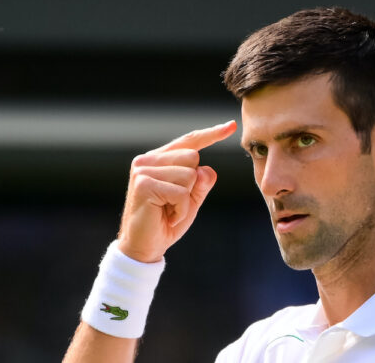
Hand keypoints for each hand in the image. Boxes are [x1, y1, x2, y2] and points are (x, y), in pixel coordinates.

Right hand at [116, 120, 236, 262]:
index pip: (189, 142)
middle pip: (193, 158)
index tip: (231, 126)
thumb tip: (206, 169)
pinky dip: (181, 209)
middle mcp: (148, 160)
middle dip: (192, 186)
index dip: (211, 134)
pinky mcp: (144, 184)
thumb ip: (202, 182)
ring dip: (186, 200)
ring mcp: (143, 170)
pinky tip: (167, 216)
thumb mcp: (191, 200)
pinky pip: (181, 192)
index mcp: (158, 159)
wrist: (144, 247)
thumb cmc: (167, 222)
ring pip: (189, 175)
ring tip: (169, 211)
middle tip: (174, 204)